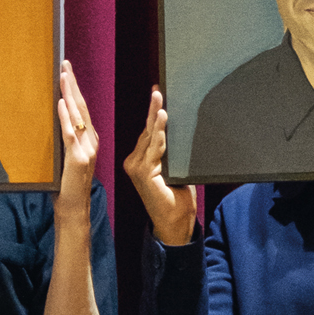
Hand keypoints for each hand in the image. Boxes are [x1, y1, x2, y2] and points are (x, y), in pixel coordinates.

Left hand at [56, 60, 98, 215]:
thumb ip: (64, 141)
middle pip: (82, 108)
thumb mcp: (65, 159)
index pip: (82, 110)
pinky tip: (61, 104)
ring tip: (64, 76)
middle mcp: (91, 142)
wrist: (74, 208)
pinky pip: (70, 134)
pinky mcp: (77, 159)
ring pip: (78, 117)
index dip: (75, 90)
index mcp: (89, 140)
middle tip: (65, 65)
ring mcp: (86, 150)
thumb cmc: (67, 186)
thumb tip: (53, 123)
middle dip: (73, 85)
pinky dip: (66, 118)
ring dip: (70, 95)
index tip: (67, 71)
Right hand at [123, 87, 197, 245]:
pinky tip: (162, 119)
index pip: (149, 133)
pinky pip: (154, 148)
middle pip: (147, 131)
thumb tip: (178, 133)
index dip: (154, 114)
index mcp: (141, 161)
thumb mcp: (176, 171)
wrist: (175, 224)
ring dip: (155, 117)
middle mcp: (135, 163)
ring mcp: (136, 167)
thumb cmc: (178, 200)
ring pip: (149, 137)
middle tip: (158, 91)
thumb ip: (172, 153)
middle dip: (154, 109)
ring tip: (159, 99)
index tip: (157, 95)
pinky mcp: (142, 172)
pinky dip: (159, 133)